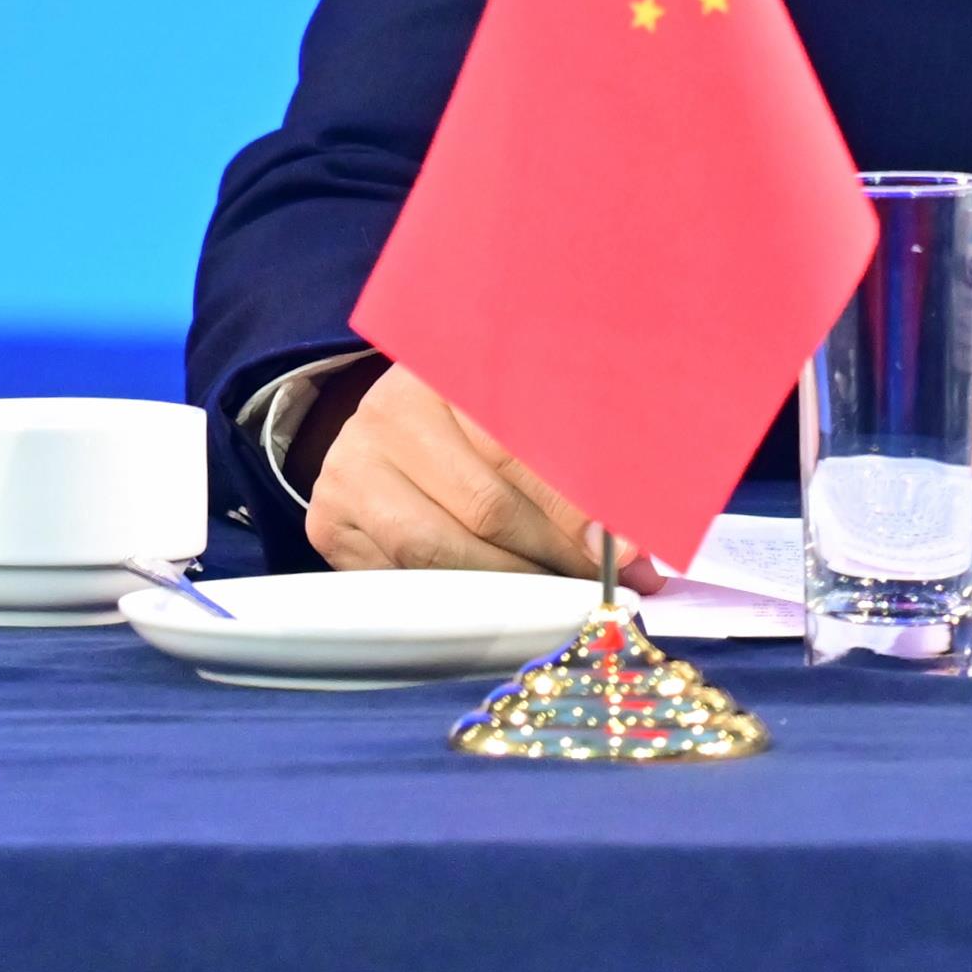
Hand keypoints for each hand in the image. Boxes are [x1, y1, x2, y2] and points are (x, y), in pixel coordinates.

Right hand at [302, 359, 662, 585]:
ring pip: (442, 549)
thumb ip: (577, 471)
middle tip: (602, 587)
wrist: (395, 428)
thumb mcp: (525, 416)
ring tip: (556, 599)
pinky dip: (457, 599)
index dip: (576, 504)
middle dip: (554, 557)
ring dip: (509, 586)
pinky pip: (403, 577)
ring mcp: (351, 464)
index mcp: (450, 365)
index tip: (628, 550)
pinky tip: (497, 606)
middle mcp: (391, 408)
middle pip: (486, 505)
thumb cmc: (480, 422)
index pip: (521, 444)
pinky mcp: (330, 518)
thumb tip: (640, 557)